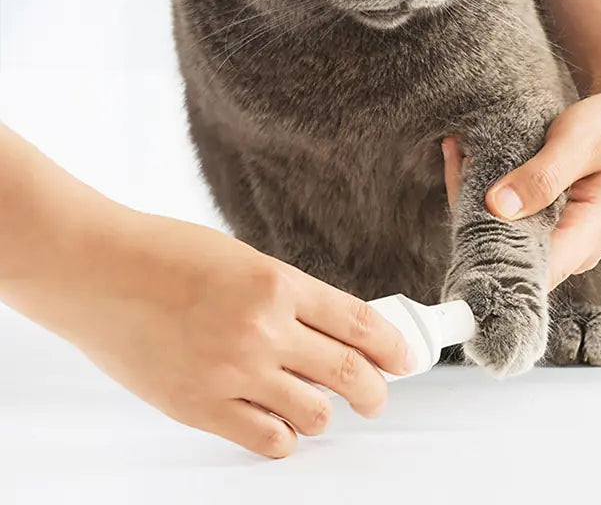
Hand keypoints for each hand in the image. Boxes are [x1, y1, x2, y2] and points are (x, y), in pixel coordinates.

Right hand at [12, 211, 410, 458]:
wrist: (98, 272)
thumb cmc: (168, 255)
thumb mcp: (243, 260)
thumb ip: (288, 300)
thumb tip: (332, 336)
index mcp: (277, 283)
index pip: (360, 323)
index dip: (394, 347)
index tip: (406, 359)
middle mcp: (263, 330)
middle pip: (351, 374)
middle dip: (375, 392)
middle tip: (376, 396)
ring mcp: (232, 372)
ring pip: (315, 415)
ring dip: (324, 413)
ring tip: (313, 403)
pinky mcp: (199, 407)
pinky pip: (267, 440)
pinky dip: (282, 436)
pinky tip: (274, 420)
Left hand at [442, 71, 600, 289]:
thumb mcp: (581, 142)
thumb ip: (542, 177)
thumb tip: (497, 208)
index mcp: (589, 235)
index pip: (532, 273)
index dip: (490, 262)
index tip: (458, 224)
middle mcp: (576, 247)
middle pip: (510, 253)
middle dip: (472, 214)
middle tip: (457, 160)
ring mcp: (565, 236)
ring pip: (507, 235)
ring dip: (476, 198)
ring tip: (460, 152)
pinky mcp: (556, 221)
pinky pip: (514, 218)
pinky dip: (489, 191)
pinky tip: (471, 158)